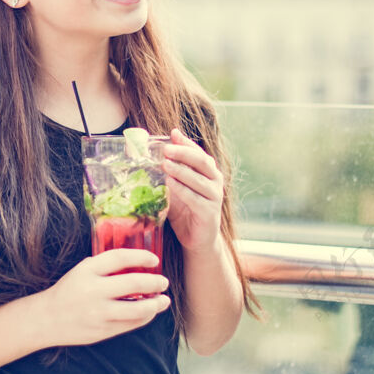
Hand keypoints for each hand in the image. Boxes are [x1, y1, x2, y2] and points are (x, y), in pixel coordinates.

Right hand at [38, 249, 169, 346]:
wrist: (47, 319)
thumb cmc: (69, 290)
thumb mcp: (82, 271)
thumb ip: (105, 266)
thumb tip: (138, 264)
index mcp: (87, 270)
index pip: (120, 257)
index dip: (141, 256)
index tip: (155, 260)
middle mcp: (93, 290)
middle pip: (134, 283)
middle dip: (154, 282)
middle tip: (164, 282)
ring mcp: (99, 313)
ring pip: (137, 309)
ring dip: (156, 304)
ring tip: (164, 300)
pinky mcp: (102, 331)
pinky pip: (131, 324)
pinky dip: (144, 317)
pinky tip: (149, 312)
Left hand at [163, 127, 224, 254]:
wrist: (197, 239)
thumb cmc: (186, 209)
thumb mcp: (177, 186)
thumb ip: (172, 170)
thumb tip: (158, 149)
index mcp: (209, 171)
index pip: (199, 152)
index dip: (186, 142)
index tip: (172, 134)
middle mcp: (215, 181)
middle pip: (202, 162)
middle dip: (183, 153)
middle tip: (166, 149)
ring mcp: (214, 197)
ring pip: (198, 179)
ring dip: (181, 170)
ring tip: (165, 164)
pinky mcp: (209, 212)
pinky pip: (195, 198)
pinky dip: (182, 190)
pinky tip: (170, 183)